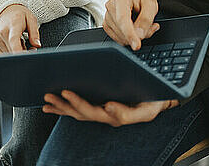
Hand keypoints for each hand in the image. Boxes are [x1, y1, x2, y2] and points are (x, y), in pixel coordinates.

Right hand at [0, 4, 40, 54]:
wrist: (5, 8)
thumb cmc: (19, 14)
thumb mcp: (30, 18)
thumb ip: (34, 32)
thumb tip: (37, 45)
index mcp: (13, 26)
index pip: (14, 41)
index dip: (19, 51)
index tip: (24, 57)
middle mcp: (2, 34)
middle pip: (12, 52)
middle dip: (23, 54)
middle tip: (31, 47)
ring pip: (8, 55)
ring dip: (16, 53)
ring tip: (22, 42)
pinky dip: (1, 55)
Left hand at [43, 90, 178, 126]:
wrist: (160, 100)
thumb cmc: (153, 103)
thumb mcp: (146, 110)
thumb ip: (127, 113)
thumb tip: (108, 107)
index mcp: (114, 115)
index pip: (90, 111)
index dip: (77, 103)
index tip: (66, 93)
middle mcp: (105, 114)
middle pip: (79, 113)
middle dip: (63, 104)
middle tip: (48, 95)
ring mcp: (102, 111)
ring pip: (77, 112)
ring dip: (61, 106)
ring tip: (47, 100)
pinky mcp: (101, 105)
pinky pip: (81, 107)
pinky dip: (67, 106)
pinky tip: (57, 103)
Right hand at [103, 0, 159, 50]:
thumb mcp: (151, 5)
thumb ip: (146, 19)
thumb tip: (139, 35)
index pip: (122, 19)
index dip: (129, 34)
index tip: (136, 45)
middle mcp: (111, 7)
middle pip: (122, 30)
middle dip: (138, 35)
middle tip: (150, 27)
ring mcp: (107, 17)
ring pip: (121, 37)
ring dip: (134, 37)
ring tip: (142, 26)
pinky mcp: (107, 26)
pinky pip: (119, 39)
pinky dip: (129, 38)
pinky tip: (135, 29)